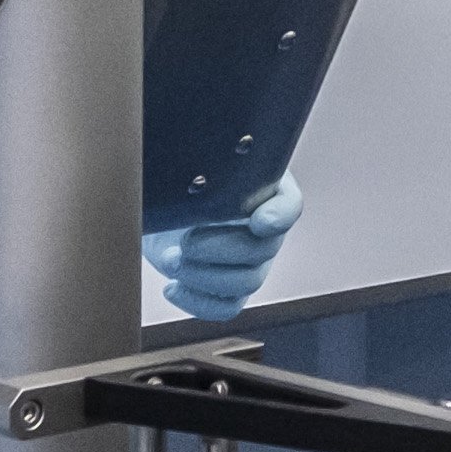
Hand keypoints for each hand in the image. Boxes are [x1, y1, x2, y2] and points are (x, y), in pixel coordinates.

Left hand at [147, 166, 301, 324]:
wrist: (162, 207)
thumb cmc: (182, 178)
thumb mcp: (190, 161)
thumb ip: (199, 157)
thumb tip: (189, 145)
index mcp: (265, 191)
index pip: (288, 206)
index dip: (278, 217)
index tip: (257, 222)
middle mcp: (265, 231)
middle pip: (262, 251)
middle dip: (220, 250)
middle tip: (185, 243)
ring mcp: (250, 263)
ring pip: (247, 282)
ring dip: (205, 276)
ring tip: (171, 261)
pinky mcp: (227, 288)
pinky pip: (226, 306)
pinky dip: (198, 302)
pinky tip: (172, 287)